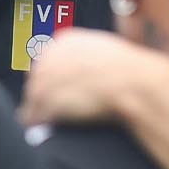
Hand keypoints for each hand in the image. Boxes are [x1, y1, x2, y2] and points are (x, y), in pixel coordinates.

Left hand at [18, 26, 168, 127]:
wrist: (135, 83)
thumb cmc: (130, 71)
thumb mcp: (108, 53)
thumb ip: (89, 58)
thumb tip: (84, 72)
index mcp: (67, 41)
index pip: (46, 59)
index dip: (49, 77)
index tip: (52, 88)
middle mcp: (53, 54)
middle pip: (36, 77)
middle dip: (39, 93)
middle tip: (44, 107)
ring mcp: (48, 76)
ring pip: (33, 95)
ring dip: (35, 109)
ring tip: (38, 121)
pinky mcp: (49, 98)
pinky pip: (35, 112)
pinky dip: (37, 121)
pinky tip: (42, 127)